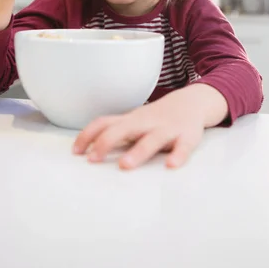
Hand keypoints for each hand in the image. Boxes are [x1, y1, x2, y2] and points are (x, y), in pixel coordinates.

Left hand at [73, 84, 227, 169]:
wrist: (193, 101)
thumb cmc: (157, 117)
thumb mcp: (134, 121)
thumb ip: (115, 131)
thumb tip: (87, 147)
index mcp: (131, 120)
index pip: (104, 123)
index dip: (88, 135)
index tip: (75, 152)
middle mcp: (146, 123)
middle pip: (123, 129)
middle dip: (107, 143)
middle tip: (92, 160)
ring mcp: (167, 129)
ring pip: (151, 139)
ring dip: (137, 152)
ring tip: (124, 166)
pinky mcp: (187, 136)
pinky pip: (183, 146)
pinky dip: (178, 155)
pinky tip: (171, 165)